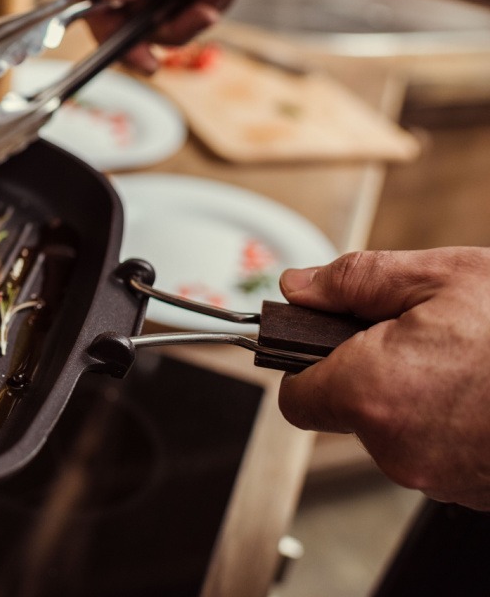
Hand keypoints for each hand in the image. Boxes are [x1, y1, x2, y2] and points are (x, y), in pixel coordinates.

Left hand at [278, 248, 489, 509]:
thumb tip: (299, 287)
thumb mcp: (440, 277)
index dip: (307, 364)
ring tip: (466, 363)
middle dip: (369, 373)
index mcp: (371, 392)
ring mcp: (436, 476)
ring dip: (414, 397)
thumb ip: (353, 281)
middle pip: (348, 411)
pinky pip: (436, 453)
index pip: (296, 396)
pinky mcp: (471, 491)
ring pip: (394, 432)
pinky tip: (482, 392)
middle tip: (419, 337)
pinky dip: (449, 423)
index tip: (327, 342)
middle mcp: (395, 447)